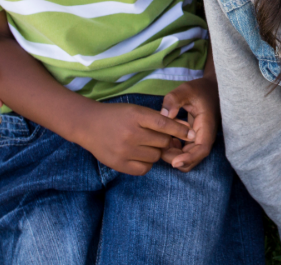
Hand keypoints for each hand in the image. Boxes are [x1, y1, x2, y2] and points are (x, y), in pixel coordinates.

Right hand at [76, 101, 196, 175]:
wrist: (88, 125)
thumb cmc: (117, 116)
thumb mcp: (136, 111)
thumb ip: (157, 120)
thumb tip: (183, 130)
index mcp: (136, 116)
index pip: (164, 124)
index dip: (180, 129)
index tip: (192, 134)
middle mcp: (130, 134)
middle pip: (163, 142)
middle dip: (165, 140)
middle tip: (159, 138)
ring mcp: (124, 150)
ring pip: (155, 156)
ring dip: (155, 152)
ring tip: (145, 145)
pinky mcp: (119, 164)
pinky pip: (144, 169)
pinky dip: (146, 163)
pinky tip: (139, 155)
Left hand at [159, 78, 219, 171]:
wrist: (211, 88)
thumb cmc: (200, 89)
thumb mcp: (187, 89)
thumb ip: (175, 99)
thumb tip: (165, 114)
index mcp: (207, 126)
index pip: (202, 149)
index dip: (189, 158)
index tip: (174, 162)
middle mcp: (205, 136)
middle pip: (194, 157)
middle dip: (177, 159)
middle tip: (160, 151)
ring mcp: (200, 138)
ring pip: (189, 156)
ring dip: (175, 156)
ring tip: (161, 144)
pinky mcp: (194, 138)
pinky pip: (186, 151)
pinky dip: (175, 150)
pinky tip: (167, 140)